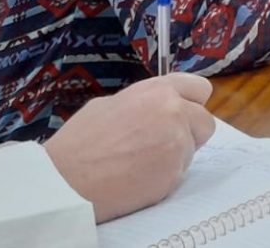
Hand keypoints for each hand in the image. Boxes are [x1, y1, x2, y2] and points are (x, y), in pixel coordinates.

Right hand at [43, 73, 215, 222]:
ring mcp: (177, 144)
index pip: (199, 89)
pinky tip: (136, 178)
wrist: (64, 180)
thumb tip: (158, 108)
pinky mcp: (174, 174)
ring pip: (192, 151)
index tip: (184, 113)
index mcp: (157, 91)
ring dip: (175, 157)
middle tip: (162, 144)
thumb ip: (144, 103)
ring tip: (139, 163)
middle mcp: (174, 112)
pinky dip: (163, 178)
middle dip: (190, 133)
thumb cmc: (80, 141)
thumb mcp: (110, 104)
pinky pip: (179, 174)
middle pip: (206, 123)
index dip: (192, 103)